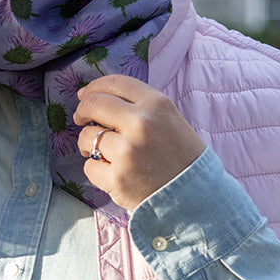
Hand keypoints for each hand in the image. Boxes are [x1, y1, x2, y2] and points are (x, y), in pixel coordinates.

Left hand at [73, 74, 206, 210]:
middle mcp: (141, 123)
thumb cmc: (181, 157)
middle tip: (82, 119)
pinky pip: (89, 167)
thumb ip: (138, 105)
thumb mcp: (169, 118)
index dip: (94, 87)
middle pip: (93, 104)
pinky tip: (112, 172)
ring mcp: (128, 152)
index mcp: (156, 104)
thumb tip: (93, 97)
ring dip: (88, 144)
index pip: (115, 83)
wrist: (197, 196)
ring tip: (103, 153)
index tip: (85, 96)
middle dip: (82, 110)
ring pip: (87, 137)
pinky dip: (97, 170)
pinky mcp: (117, 178)